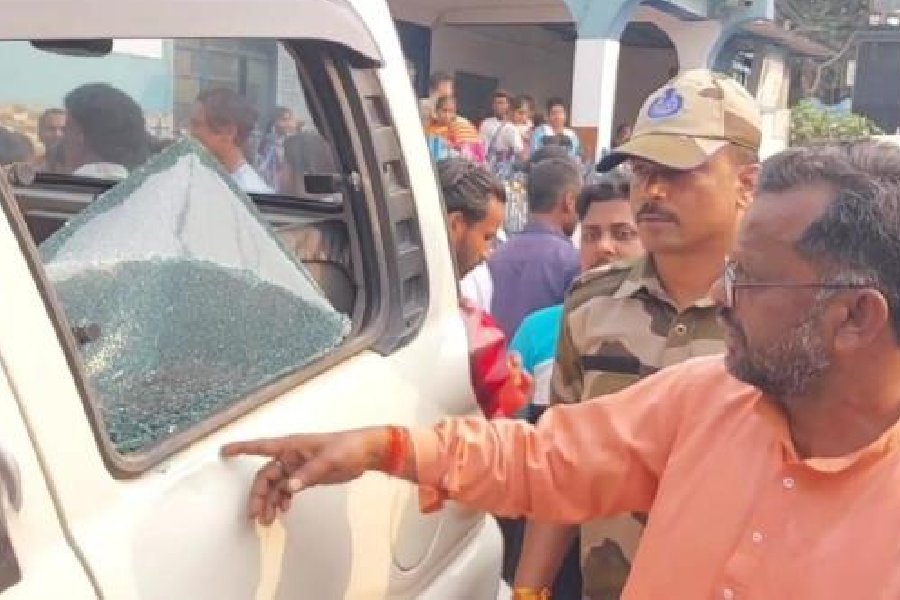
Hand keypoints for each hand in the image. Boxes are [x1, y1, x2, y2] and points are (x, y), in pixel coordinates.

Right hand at [221, 428, 387, 524]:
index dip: (241, 448)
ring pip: (276, 485)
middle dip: (259, 494)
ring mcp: (297, 466)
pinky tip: (284, 510)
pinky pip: (287, 489)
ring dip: (270, 501)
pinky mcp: (305, 475)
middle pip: (266, 475)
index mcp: (292, 445)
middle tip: (256, 514)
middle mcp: (291, 455)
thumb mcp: (329, 460)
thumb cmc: (348, 447)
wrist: (365, 452)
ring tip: (268, 520)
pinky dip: (284, 499)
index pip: (261, 446)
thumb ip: (308, 474)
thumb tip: (289, 486)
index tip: (224, 451)